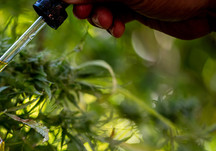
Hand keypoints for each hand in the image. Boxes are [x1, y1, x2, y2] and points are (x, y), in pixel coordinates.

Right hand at [64, 0, 215, 38]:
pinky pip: (115, 17)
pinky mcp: (136, 8)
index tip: (65, 3)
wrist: (207, 7)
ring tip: (107, 24)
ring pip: (102, 6)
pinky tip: (116, 30)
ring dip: (99, 18)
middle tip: (84, 15)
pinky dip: (111, 26)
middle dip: (87, 5)